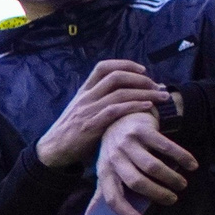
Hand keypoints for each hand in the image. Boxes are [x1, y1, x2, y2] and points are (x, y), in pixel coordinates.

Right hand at [36, 59, 167, 168]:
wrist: (53, 151)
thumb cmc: (71, 133)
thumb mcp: (81, 111)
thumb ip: (97, 102)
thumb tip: (123, 96)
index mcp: (83, 91)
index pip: (103, 67)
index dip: (125, 64)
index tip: (143, 70)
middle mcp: (86, 97)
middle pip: (116, 76)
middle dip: (140, 78)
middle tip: (156, 85)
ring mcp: (88, 110)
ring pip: (120, 92)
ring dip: (145, 92)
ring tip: (161, 96)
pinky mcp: (92, 125)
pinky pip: (116, 110)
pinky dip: (134, 106)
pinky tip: (148, 107)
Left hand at [92, 110, 194, 214]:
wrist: (124, 116)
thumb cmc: (117, 151)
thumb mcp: (107, 170)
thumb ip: (101, 194)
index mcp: (104, 171)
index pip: (112, 196)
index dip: (125, 211)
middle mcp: (114, 157)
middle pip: (137, 182)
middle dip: (158, 194)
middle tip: (172, 199)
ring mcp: (127, 142)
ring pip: (153, 167)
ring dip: (171, 178)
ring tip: (181, 184)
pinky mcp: (143, 129)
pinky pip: (166, 147)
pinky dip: (182, 158)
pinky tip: (191, 165)